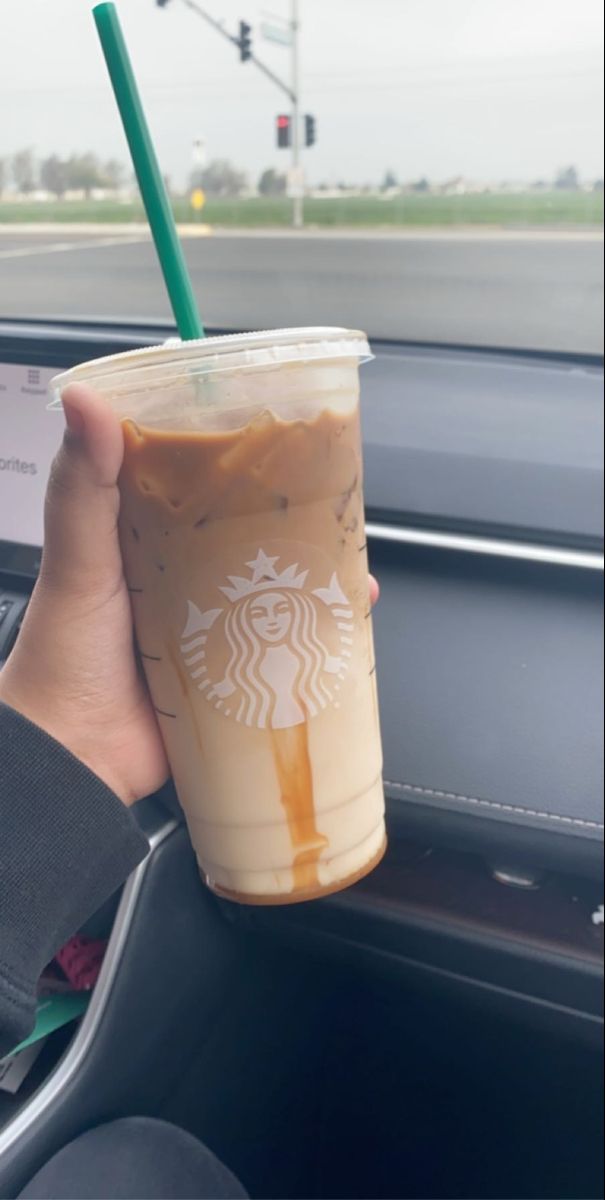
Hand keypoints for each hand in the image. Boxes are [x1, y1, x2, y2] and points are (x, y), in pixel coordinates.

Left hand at [0, 386, 378, 804]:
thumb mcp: (77, 561)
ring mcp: (210, 631)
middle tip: (337, 517)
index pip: (202, 489)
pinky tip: (344, 638)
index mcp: (146, 543)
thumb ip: (83, 485)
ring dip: (317, 587)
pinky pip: (279, 656)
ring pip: (275, 598)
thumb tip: (83, 397)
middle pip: (251, 544)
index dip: (244, 467)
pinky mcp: (228, 678)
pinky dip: (313, 646)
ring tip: (354, 578)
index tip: (288, 444)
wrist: (71, 759)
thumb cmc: (63, 657)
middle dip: (298, 530)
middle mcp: (182, 581)